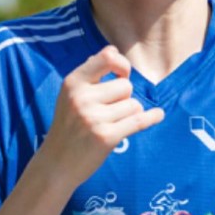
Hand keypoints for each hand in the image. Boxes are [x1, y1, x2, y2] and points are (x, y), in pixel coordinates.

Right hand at [39, 45, 164, 185]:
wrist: (56, 164)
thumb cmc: (67, 126)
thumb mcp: (70, 95)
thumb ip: (90, 72)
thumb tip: (112, 50)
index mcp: (73, 83)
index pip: (107, 58)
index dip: (121, 64)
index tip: (122, 74)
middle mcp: (82, 98)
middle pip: (125, 85)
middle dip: (124, 97)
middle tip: (108, 112)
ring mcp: (93, 118)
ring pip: (133, 105)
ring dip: (128, 114)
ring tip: (110, 124)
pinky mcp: (106, 137)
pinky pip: (138, 121)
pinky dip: (151, 118)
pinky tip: (157, 115)